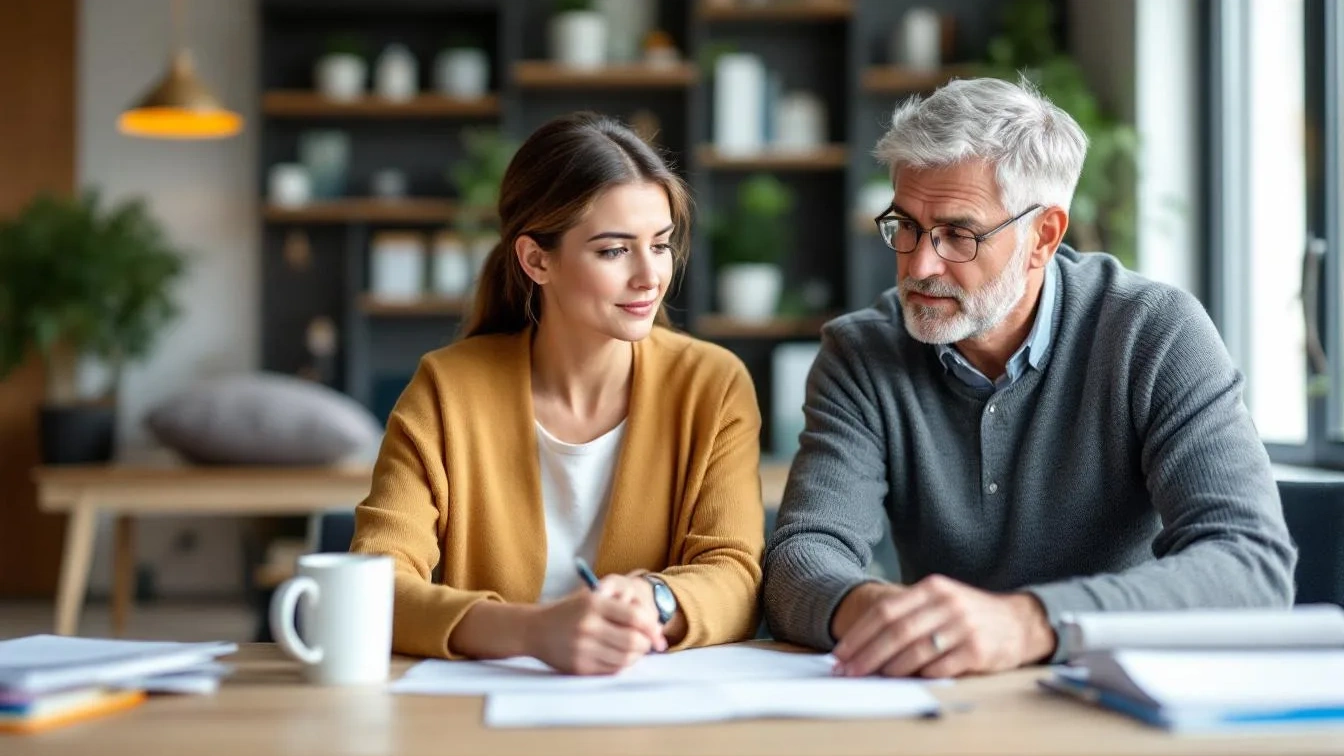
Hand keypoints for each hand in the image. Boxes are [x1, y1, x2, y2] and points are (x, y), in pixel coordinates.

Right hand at [525, 577, 665, 674]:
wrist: (534, 629)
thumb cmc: (570, 611)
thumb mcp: (591, 597)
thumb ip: (622, 608)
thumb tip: (655, 628)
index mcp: (593, 603)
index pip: (635, 617)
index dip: (652, 626)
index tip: (658, 632)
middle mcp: (588, 626)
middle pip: (633, 641)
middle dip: (646, 644)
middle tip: (649, 643)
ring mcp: (582, 648)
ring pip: (625, 658)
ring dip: (636, 656)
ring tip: (635, 650)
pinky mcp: (579, 666)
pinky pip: (612, 669)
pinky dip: (622, 665)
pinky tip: (620, 657)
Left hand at [831, 575, 1054, 678]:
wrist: (1019, 622)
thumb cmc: (969, 615)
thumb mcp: (941, 601)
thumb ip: (909, 614)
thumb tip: (864, 642)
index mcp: (932, 588)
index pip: (885, 611)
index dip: (859, 634)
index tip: (840, 653)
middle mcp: (947, 604)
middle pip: (896, 632)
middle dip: (867, 655)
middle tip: (848, 672)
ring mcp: (963, 626)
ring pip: (916, 651)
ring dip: (889, 668)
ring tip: (871, 678)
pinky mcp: (978, 650)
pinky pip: (939, 667)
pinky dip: (919, 676)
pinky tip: (905, 681)